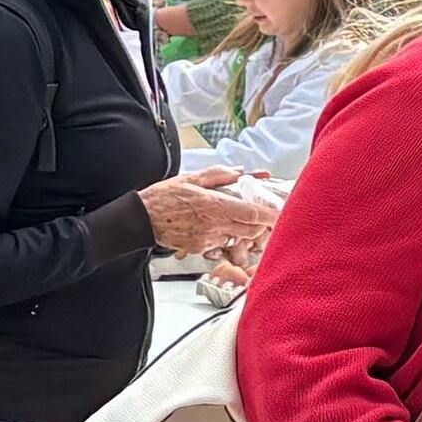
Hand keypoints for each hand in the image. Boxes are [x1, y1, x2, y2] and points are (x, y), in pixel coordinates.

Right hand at [140, 173, 263, 256]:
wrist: (141, 219)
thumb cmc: (165, 197)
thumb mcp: (193, 178)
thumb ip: (220, 174)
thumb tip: (241, 171)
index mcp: (215, 205)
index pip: (252, 214)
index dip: (270, 215)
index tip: (280, 213)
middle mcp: (214, 226)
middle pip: (251, 231)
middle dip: (261, 225)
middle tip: (263, 216)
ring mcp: (208, 240)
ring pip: (237, 239)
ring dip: (243, 231)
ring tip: (236, 218)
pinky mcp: (200, 249)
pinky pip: (221, 245)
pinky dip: (226, 237)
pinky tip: (216, 226)